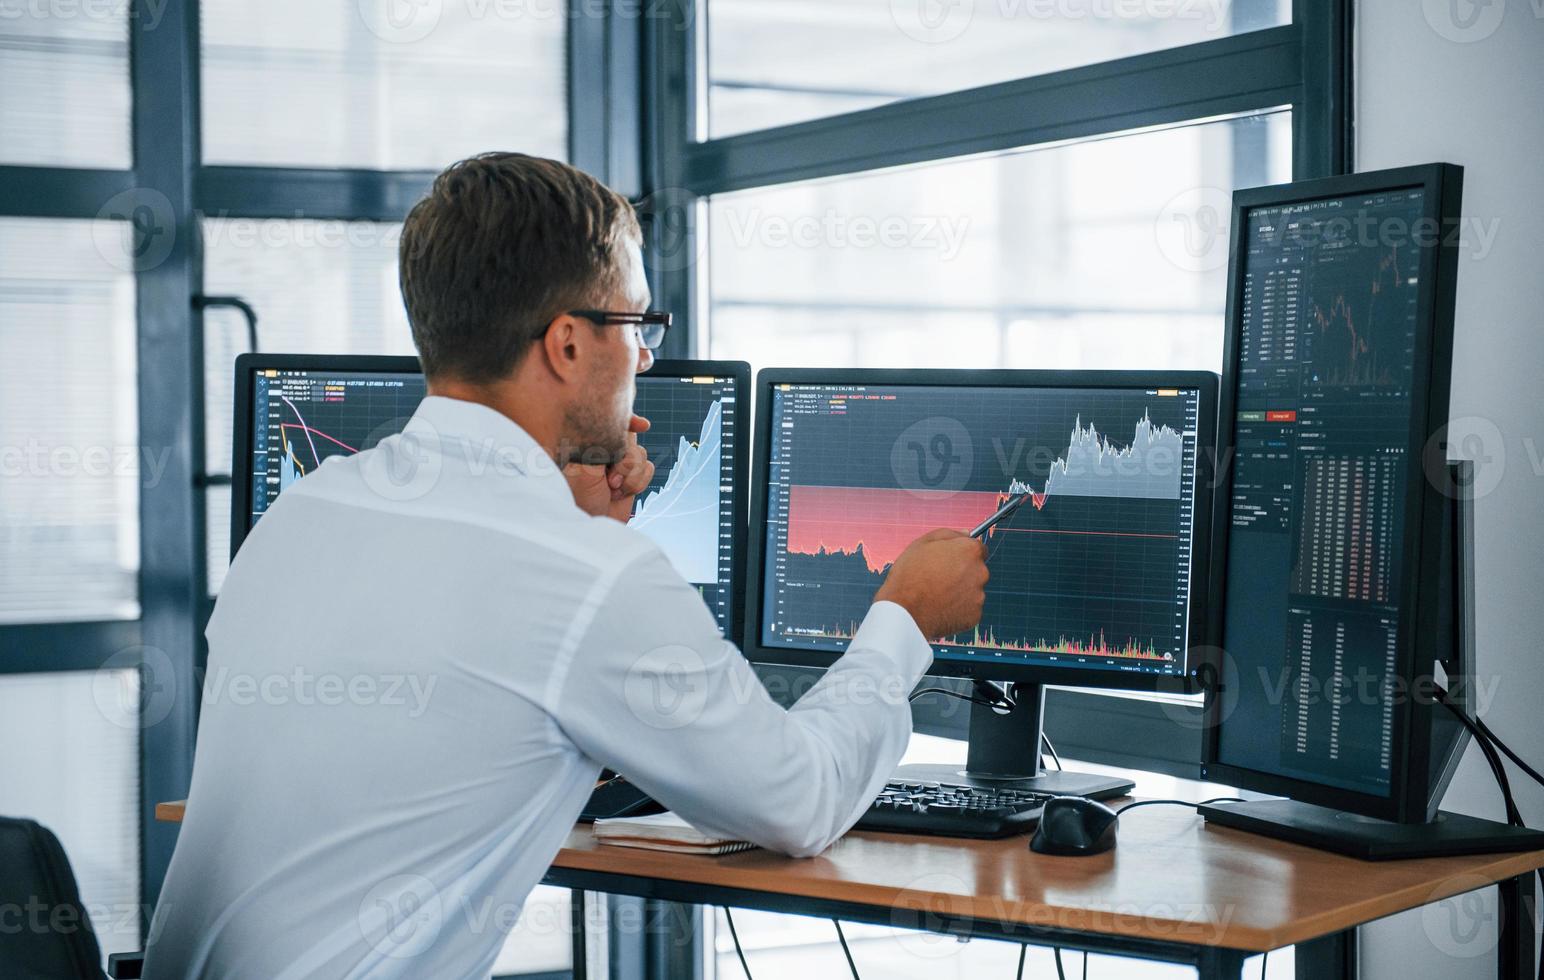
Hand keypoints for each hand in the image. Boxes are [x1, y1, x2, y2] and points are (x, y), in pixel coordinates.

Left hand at [564, 415, 654, 522]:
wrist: (592, 524)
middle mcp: (604, 448)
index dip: (629, 420)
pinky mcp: (632, 475)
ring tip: (612, 489)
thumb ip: (601, 447)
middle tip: (609, 480)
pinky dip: (638, 483)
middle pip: (630, 437)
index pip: (611, 422)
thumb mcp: (585, 470)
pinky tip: (622, 494)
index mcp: (588, 441)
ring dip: (630, 476)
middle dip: (626, 461)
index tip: (641, 426)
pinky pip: (649, 468)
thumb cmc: (580, 499)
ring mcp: (619, 462)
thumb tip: (625, 429)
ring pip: (642, 454)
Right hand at [874, 529, 989, 638]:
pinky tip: (940, 608)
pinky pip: (968, 609)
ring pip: (972, 590)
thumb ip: (947, 534)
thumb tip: (965, 533)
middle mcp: (980, 572)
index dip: (962, 553)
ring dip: (960, 591)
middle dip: (963, 572)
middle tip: (939, 578)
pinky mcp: (974, 616)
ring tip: (937, 595)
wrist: (904, 613)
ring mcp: (978, 595)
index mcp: (970, 551)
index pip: (978, 548)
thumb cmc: (909, 576)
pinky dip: (958, 609)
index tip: (950, 561)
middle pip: (976, 570)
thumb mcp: (921, 544)